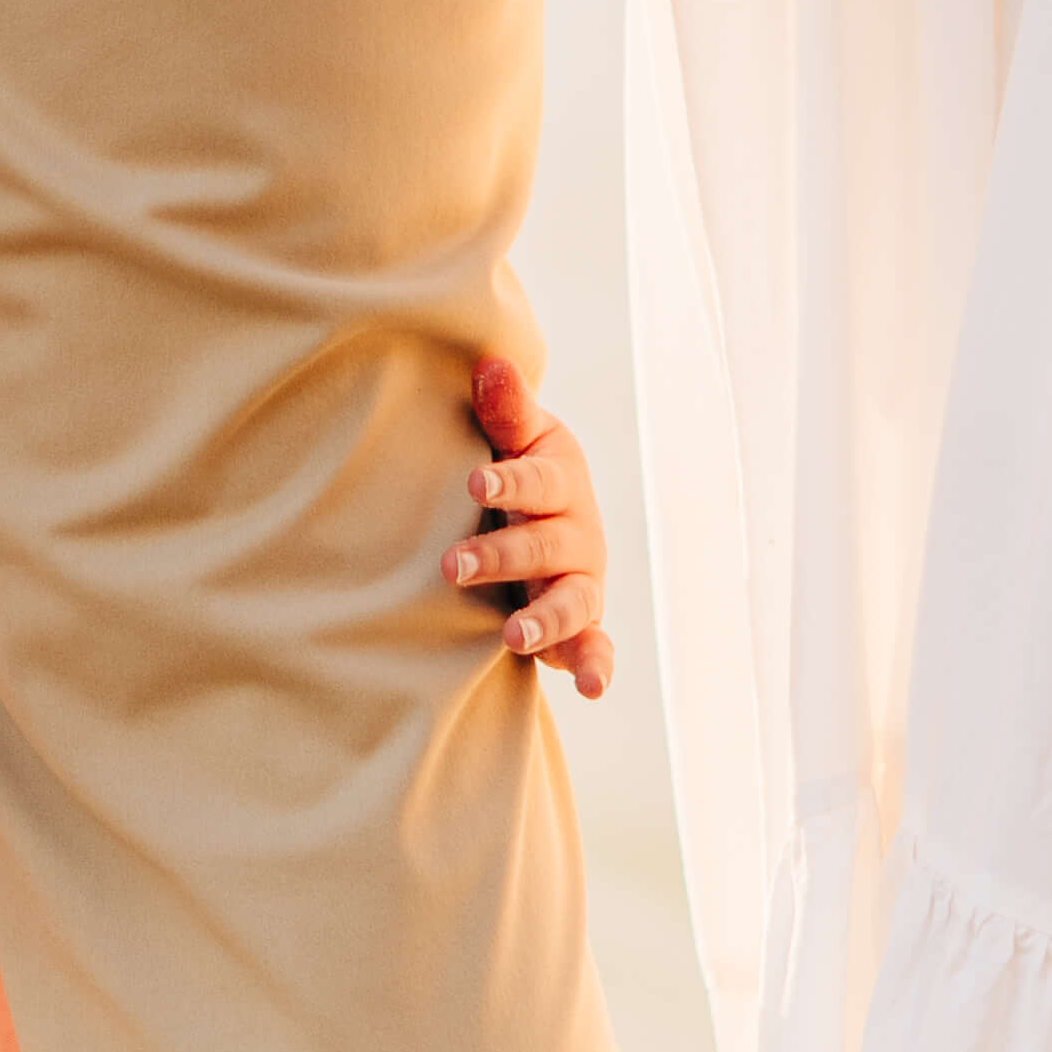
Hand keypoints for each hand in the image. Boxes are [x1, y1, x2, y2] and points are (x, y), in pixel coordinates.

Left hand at [450, 354, 616, 700]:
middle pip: (544, 545)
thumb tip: (492, 362)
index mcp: (559, 481)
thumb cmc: (519, 470)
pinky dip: (598, 667)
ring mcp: (581, 581)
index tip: (475, 482)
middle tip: (453, 567)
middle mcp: (578, 533)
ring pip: (571, 601)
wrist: (544, 517)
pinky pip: (596, 647)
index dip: (508, 482)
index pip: (537, 481)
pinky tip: (592, 689)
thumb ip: (506, 410)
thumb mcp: (517, 438)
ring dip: (545, 619)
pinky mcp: (582, 625)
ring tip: (511, 635)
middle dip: (502, 556)